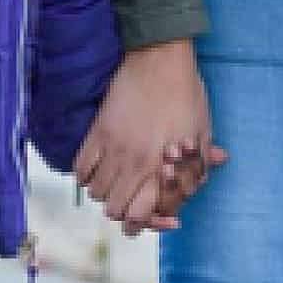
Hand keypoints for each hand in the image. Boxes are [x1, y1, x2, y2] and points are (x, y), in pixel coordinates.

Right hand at [73, 41, 227, 236]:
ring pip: (96, 192)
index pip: (142, 214)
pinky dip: (85, 176)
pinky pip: (80, 166)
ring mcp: (112, 146)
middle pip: (115, 209)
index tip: (153, 218)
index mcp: (160, 166)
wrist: (160, 58)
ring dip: (105, 195)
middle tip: (133, 206)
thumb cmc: (187, 94)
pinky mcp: (97, 130)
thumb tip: (198, 186)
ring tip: (117, 187)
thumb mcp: (202, 133)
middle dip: (124, 214)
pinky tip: (97, 172)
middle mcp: (133, 162)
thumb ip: (199, 165)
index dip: (147, 224)